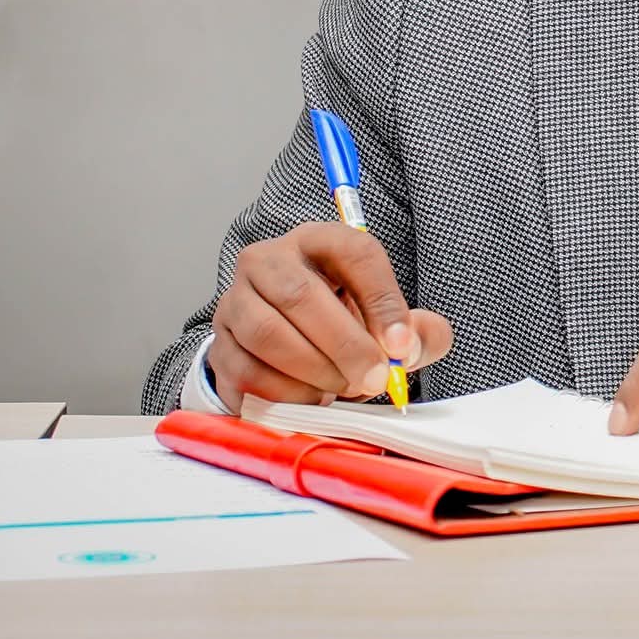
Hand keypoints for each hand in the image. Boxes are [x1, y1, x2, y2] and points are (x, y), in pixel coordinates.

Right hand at [209, 221, 452, 405]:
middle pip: (301, 295)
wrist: (290, 343)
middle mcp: (270, 260)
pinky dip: (286, 393)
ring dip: (314, 371)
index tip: (402, 345)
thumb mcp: (386, 320)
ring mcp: (236, 300)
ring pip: (268, 335)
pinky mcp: (220, 343)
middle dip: (345, 345)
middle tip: (375, 377)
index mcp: (320, 240)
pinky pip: (248, 371)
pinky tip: (313, 397)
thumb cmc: (344, 324)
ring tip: (344, 387)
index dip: (382, 300)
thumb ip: (417, 332)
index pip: (355, 253)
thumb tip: (410, 347)